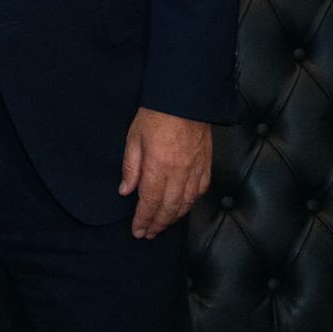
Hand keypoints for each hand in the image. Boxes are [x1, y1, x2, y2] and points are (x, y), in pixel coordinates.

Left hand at [118, 107, 211, 238]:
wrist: (185, 97)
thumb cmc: (155, 114)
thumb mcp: (133, 138)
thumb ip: (131, 167)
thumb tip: (125, 191)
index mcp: (159, 166)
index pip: (150, 201)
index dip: (143, 219)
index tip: (137, 231)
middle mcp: (179, 172)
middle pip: (169, 207)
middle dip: (158, 224)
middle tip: (148, 234)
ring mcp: (196, 169)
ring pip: (186, 202)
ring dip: (174, 217)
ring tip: (162, 225)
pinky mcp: (206, 164)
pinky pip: (201, 190)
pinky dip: (191, 203)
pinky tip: (183, 207)